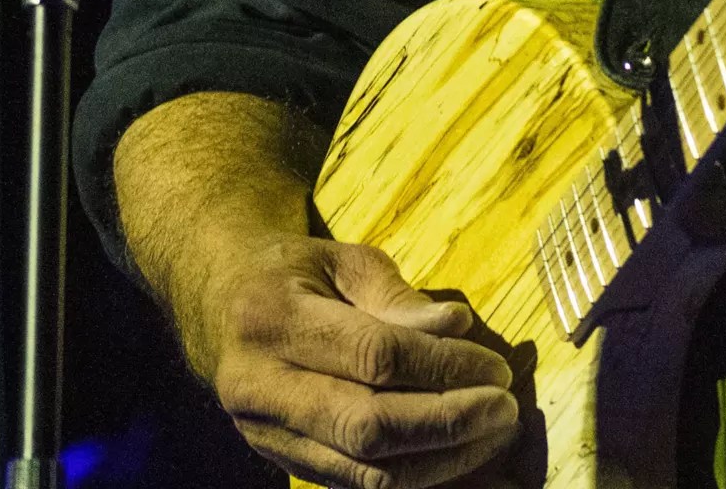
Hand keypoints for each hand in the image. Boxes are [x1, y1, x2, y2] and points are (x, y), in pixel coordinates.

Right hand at [174, 228, 520, 488]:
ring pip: (362, 470)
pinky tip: (452, 453)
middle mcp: (258, 385)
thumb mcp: (343, 260)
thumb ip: (398, 297)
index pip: (373, 356)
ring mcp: (263, 433)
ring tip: (489, 433)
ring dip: (439, 459)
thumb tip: (455, 326)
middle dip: (447, 422)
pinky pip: (354, 485)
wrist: (222, 303)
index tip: (495, 368)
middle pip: (366, 426)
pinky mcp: (279, 461)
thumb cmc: (295, 273)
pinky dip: (411, 475)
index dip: (443, 368)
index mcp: (272, 318)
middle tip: (503, 408)